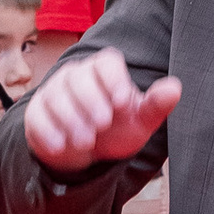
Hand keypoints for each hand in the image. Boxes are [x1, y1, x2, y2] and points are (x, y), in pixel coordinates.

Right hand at [26, 46, 180, 172]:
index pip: (107, 63)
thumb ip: (156, 105)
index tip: (122, 102)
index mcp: (105, 71)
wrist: (89, 151)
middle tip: (102, 124)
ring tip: (86, 141)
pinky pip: (38, 116)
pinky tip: (61, 146)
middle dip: (90, 101)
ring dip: (71, 119)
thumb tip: (175, 88)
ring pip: (57, 96)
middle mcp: (77, 75)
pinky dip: (48, 131)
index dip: (114, 80)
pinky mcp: (37, 112)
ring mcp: (54, 91)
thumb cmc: (118, 128)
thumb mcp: (140, 120)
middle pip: (79, 78)